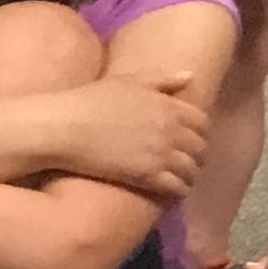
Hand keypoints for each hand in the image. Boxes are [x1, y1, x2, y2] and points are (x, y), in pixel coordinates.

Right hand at [47, 65, 211, 199]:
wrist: (65, 128)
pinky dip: (179, 190)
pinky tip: (173, 192)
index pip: (202, 122)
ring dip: (189, 176)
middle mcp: (171, 130)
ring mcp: (161, 154)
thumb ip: (161, 79)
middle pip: (199, 148)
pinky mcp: (147, 176)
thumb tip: (190, 76)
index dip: (201, 133)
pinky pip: (176, 187)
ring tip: (182, 180)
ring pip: (190, 170)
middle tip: (189, 163)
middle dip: (198, 156)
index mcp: (169, 106)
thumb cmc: (91, 101)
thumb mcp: (128, 81)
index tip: (193, 139)